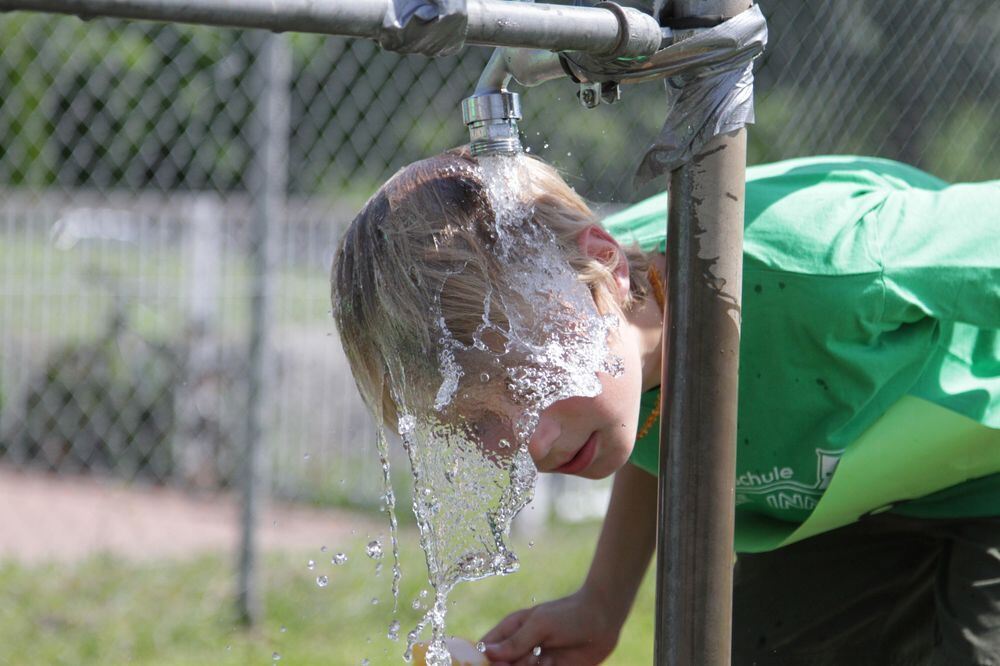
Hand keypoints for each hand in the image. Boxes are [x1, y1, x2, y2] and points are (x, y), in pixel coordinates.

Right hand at [480, 588, 620, 665]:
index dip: (481, 661)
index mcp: (511, 630)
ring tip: (544, 660)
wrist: (603, 620)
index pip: (485, 649)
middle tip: (532, 658)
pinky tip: (552, 663)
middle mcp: (519, 648)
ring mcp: (534, 661)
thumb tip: (486, 653)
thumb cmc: (569, 614)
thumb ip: (515, 642)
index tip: (495, 663)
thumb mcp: (540, 624)